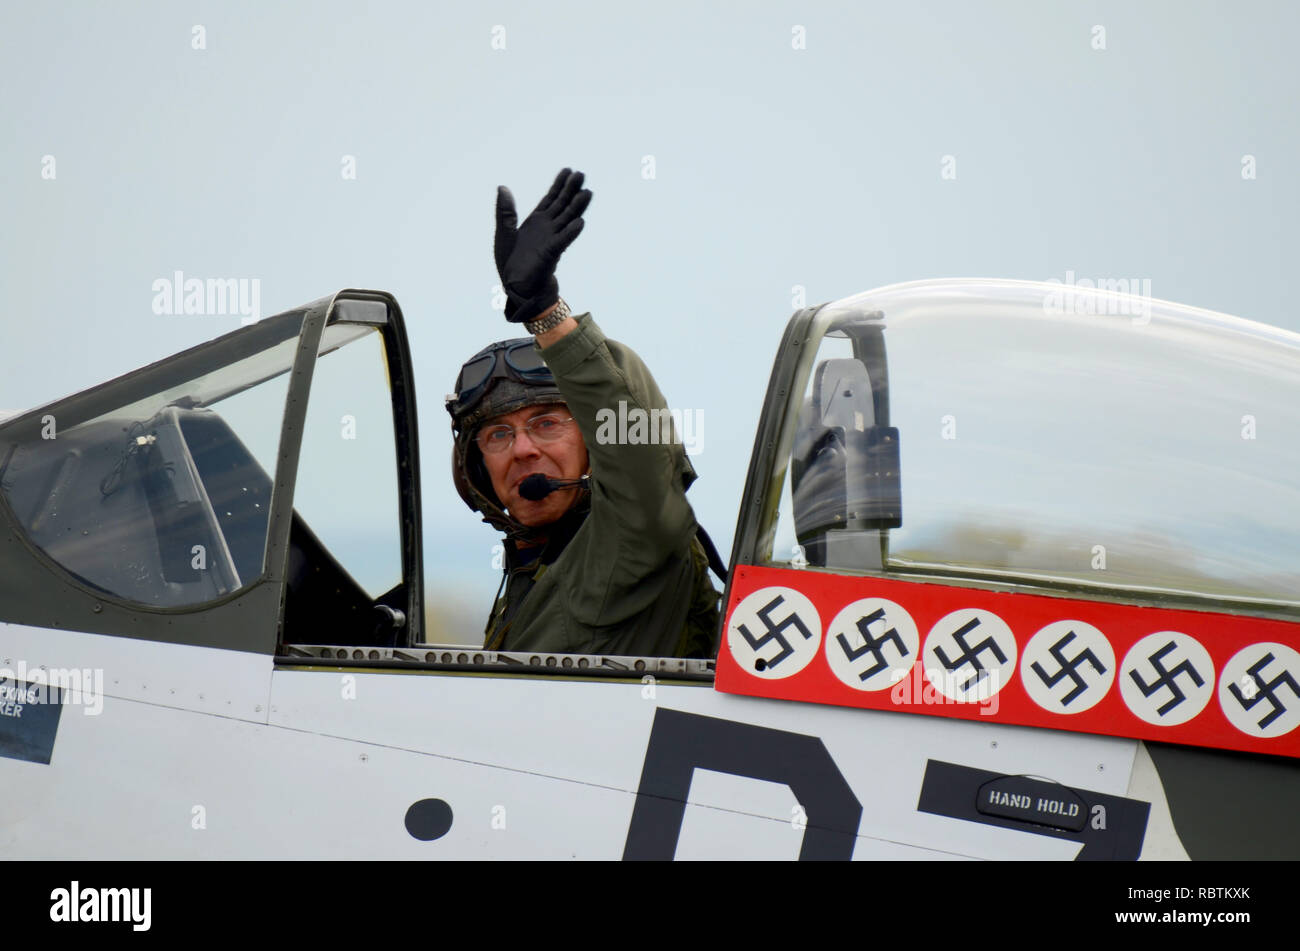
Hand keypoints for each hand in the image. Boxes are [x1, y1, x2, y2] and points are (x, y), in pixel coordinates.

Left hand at [494, 168, 591, 322]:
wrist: (518, 290)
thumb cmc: (511, 266)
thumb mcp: (504, 235)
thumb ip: (505, 212)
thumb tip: (503, 188)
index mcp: (536, 223)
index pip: (550, 199)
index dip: (558, 185)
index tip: (568, 171)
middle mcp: (547, 230)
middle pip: (562, 205)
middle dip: (571, 190)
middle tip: (582, 174)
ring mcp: (551, 241)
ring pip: (567, 220)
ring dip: (577, 207)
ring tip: (588, 193)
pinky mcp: (551, 255)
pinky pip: (563, 242)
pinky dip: (571, 233)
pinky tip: (580, 223)